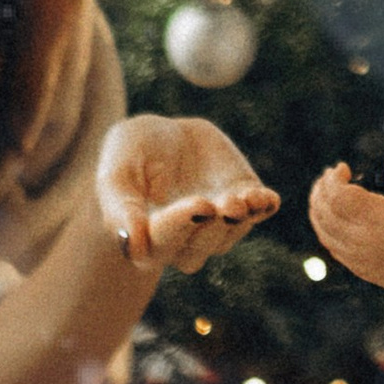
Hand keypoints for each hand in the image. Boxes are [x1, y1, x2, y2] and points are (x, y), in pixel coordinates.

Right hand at [95, 112, 278, 270]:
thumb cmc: (131, 155)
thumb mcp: (117, 173)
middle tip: (216, 204)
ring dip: (239, 219)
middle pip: (202, 247)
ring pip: (231, 232)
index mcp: (150, 238)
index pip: (165, 241)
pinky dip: (264, 206)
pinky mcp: (245, 200)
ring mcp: (219, 221)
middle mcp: (187, 239)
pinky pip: (259, 211)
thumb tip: (132, 248)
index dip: (182, 224)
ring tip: (242, 200)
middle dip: (213, 226)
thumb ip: (121, 209)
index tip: (196, 204)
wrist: (163, 135)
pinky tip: (266, 198)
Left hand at [310, 146, 383, 295]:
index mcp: (375, 219)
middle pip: (324, 211)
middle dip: (321, 189)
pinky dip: (323, 227)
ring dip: (318, 208)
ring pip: (322, 229)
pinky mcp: (356, 266)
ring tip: (324, 192)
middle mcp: (360, 238)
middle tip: (329, 176)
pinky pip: (329, 244)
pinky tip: (329, 216)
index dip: (333, 179)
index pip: (337, 196)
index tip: (343, 168)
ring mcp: (355, 255)